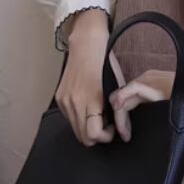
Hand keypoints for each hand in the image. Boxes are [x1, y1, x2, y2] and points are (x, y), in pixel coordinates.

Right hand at [55, 8, 123, 146]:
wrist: (86, 45)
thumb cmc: (105, 63)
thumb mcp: (117, 86)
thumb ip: (119, 110)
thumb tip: (123, 131)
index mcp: (91, 99)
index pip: (94, 134)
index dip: (105, 137)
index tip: (112, 128)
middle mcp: (74, 102)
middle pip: (83, 137)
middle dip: (97, 136)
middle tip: (106, 124)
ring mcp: (65, 101)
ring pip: (75, 130)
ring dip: (87, 129)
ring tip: (98, 115)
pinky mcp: (59, 98)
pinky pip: (70, 119)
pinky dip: (79, 119)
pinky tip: (88, 108)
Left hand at [109, 70, 183, 140]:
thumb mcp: (169, 102)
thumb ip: (155, 106)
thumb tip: (144, 121)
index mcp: (149, 81)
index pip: (127, 96)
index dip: (122, 113)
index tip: (126, 131)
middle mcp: (146, 78)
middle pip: (122, 97)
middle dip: (118, 117)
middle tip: (123, 135)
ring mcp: (147, 81)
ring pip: (121, 98)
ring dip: (119, 117)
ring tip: (124, 134)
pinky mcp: (150, 86)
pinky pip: (127, 96)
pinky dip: (121, 110)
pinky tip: (123, 125)